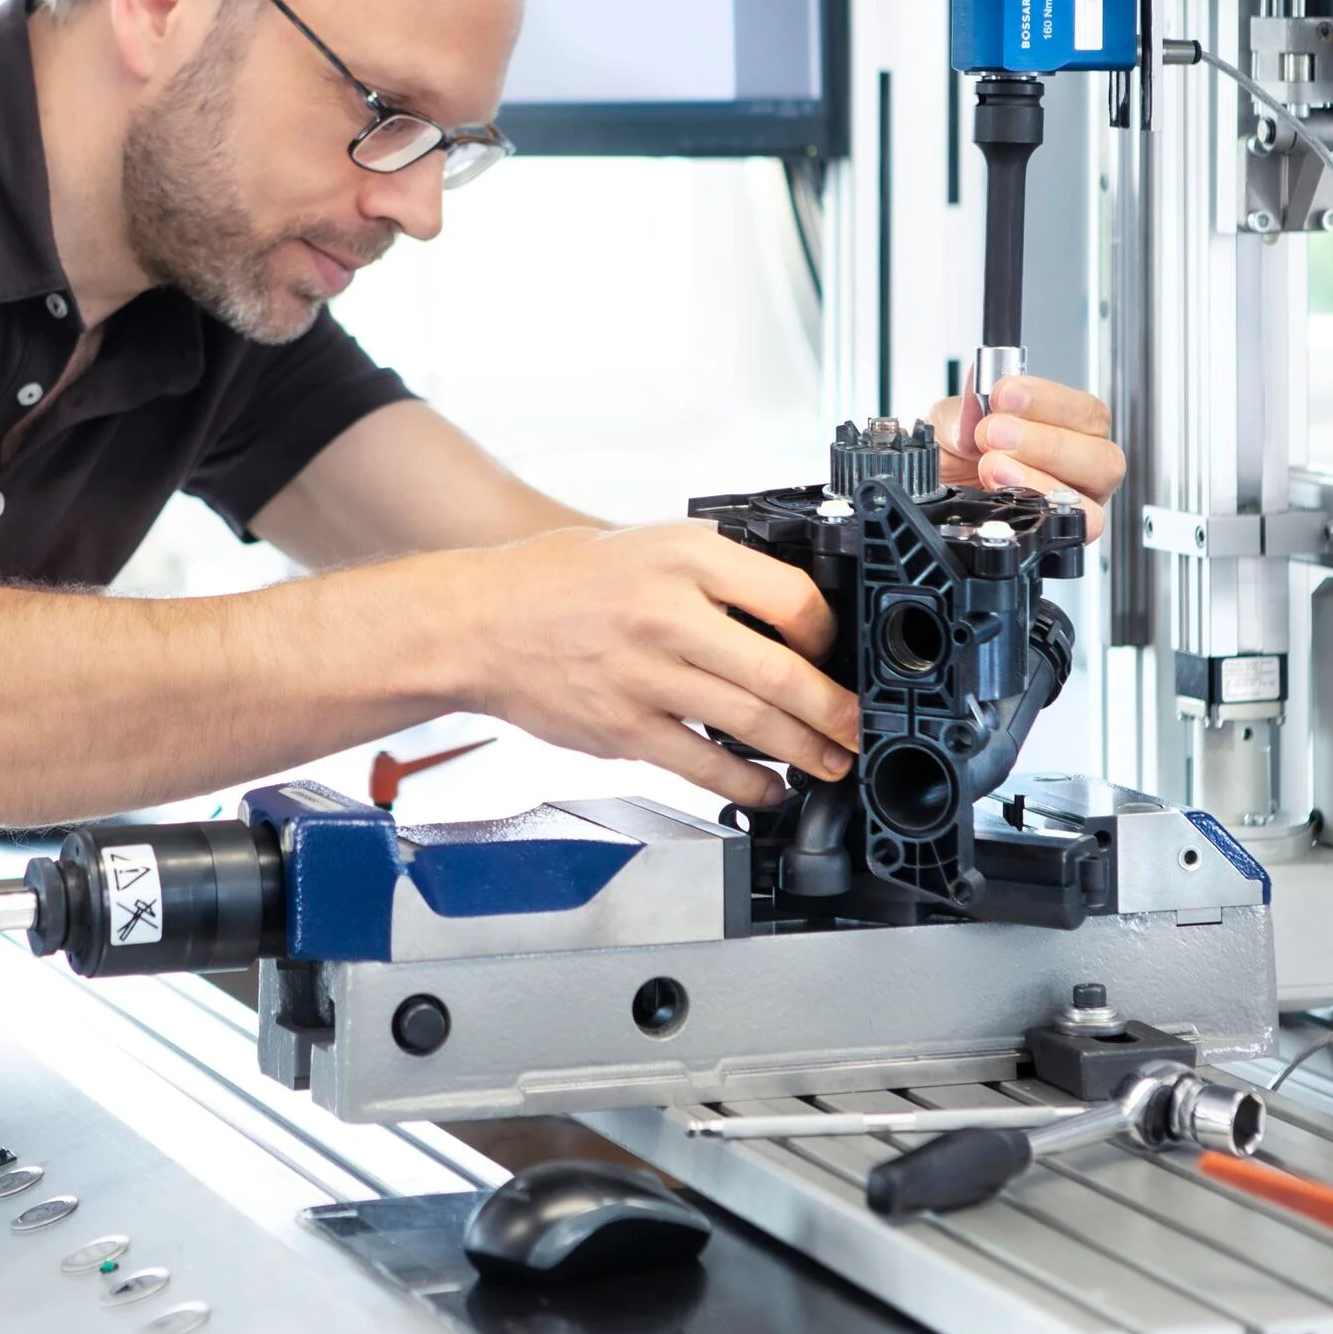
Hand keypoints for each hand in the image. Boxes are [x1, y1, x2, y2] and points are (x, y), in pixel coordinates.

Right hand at [442, 522, 860, 808]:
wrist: (476, 624)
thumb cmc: (554, 582)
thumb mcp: (642, 544)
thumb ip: (708, 570)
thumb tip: (779, 610)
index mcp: (683, 557)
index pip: (790, 597)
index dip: (827, 632)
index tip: (834, 651)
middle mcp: (667, 614)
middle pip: (781, 672)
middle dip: (833, 710)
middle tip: (856, 727)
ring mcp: (646, 676)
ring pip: (750, 723)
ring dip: (803, 750)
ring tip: (828, 762)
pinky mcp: (624, 727)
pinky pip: (702, 764)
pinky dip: (745, 783)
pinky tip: (767, 789)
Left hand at [930, 375, 1126, 539]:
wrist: (926, 493)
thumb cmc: (953, 455)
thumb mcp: (951, 422)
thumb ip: (968, 408)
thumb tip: (981, 386)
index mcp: (1067, 427)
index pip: (1085, 411)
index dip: (1047, 400)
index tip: (1005, 394)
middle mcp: (1080, 466)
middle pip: (1102, 454)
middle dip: (1045, 442)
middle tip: (995, 434)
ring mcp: (1077, 503)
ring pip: (1092, 493)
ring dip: (1042, 478)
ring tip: (993, 467)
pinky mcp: (1062, 534)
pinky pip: (1079, 527)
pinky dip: (1043, 509)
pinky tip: (1006, 496)